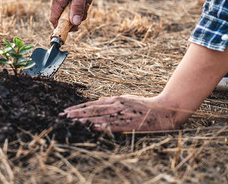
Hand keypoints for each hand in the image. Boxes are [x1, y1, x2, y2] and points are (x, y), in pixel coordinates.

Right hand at [49, 0, 94, 30]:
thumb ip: (78, 7)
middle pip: (66, 15)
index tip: (77, 27)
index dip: (64, 26)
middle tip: (88, 2)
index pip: (54, 19)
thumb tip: (74, 23)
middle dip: (79, 12)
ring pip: (73, 7)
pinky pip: (75, 0)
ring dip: (83, 3)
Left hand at [63, 95, 179, 131]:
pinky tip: (93, 127)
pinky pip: (114, 124)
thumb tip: (97, 102)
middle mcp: (116, 105)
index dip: (78, 108)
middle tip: (63, 116)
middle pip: (93, 109)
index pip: (92, 104)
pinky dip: (103, 125)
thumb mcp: (125, 100)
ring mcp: (123, 114)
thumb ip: (111, 102)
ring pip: (100, 116)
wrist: (164, 110)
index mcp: (115, 100)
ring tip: (72, 121)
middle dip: (77, 113)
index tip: (66, 111)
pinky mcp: (130, 122)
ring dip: (85, 119)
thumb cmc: (143, 105)